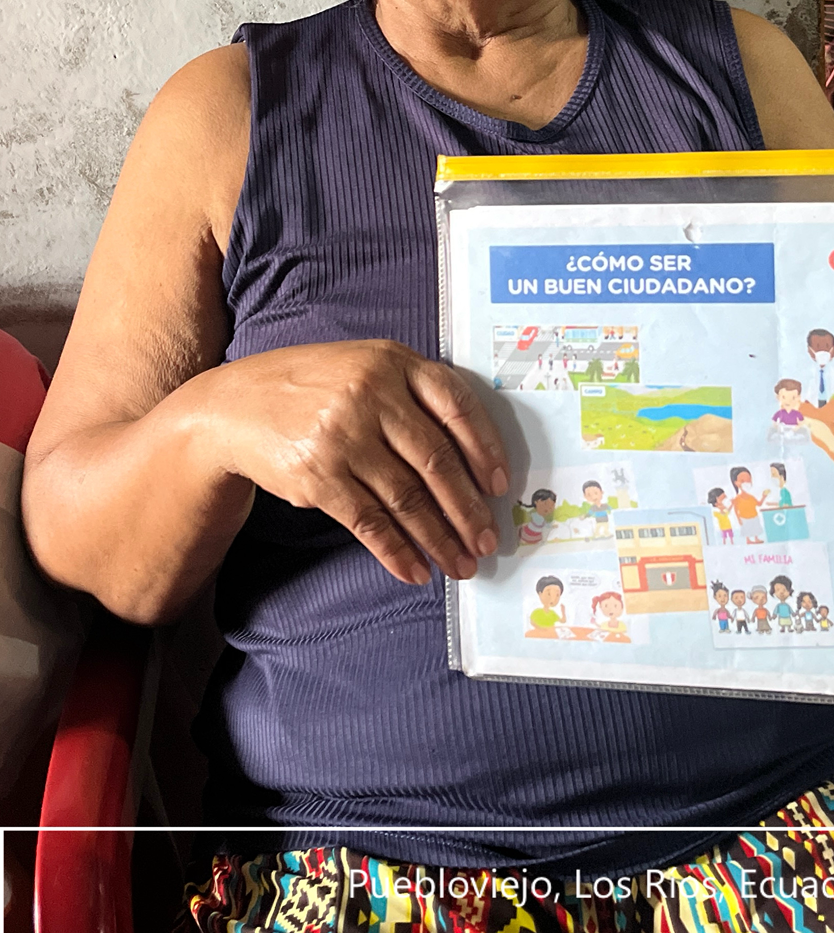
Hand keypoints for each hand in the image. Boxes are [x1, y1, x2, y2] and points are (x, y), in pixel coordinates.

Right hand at [204, 338, 508, 585]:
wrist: (234, 405)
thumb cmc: (313, 388)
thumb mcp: (364, 366)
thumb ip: (412, 393)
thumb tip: (471, 460)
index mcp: (392, 361)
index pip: (456, 405)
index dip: (485, 448)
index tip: (499, 485)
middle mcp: (370, 394)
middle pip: (436, 460)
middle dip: (467, 508)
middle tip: (486, 541)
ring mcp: (343, 435)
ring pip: (407, 497)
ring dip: (439, 538)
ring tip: (459, 565)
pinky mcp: (317, 476)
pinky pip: (369, 521)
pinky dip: (397, 551)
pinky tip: (415, 570)